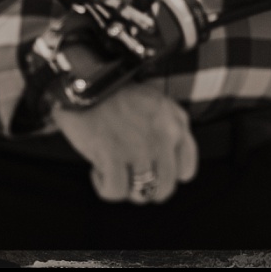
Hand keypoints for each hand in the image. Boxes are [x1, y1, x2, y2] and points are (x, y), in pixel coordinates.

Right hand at [51, 81, 197, 204]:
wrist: (85, 78)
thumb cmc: (115, 92)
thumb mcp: (154, 103)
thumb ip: (167, 129)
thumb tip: (163, 167)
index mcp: (176, 122)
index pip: (186, 170)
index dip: (165, 174)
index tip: (150, 167)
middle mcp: (163, 136)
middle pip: (165, 188)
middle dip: (145, 187)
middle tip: (127, 173)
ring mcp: (139, 147)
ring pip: (142, 194)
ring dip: (124, 186)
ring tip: (112, 167)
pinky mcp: (113, 154)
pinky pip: (115, 192)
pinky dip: (104, 186)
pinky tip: (97, 168)